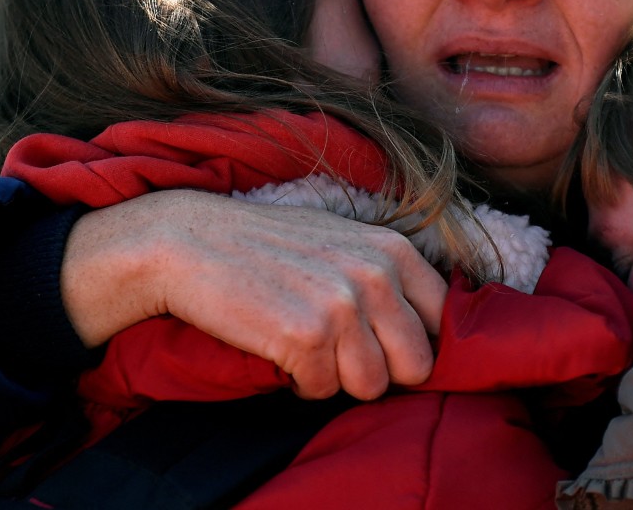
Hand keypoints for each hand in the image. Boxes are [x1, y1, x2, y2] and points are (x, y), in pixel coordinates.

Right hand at [61, 189, 447, 399]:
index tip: (384, 343)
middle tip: (341, 352)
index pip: (442, 320)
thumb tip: (427, 329)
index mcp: (393, 250)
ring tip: (307, 346)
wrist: (190, 242)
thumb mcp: (344, 241)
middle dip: (380, 368)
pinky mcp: (304, 337)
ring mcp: (342, 307)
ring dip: (338, 377)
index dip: (413, 342)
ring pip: (371, 385)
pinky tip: (279, 350)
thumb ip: (388, 275)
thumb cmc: (269, 245)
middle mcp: (376, 276)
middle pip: (416, 365)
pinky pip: (321, 390)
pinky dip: (299, 382)